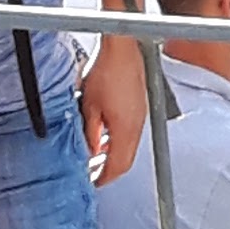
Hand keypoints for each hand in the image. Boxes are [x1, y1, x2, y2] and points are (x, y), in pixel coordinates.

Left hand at [81, 28, 148, 185]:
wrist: (122, 46)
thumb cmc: (106, 70)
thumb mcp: (88, 106)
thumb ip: (90, 133)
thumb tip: (90, 150)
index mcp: (126, 128)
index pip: (118, 165)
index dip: (104, 177)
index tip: (93, 182)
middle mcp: (137, 123)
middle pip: (126, 159)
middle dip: (110, 169)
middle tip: (93, 172)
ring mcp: (140, 113)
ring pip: (129, 145)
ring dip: (114, 153)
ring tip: (96, 154)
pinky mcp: (139, 103)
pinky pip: (131, 131)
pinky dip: (118, 139)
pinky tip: (105, 132)